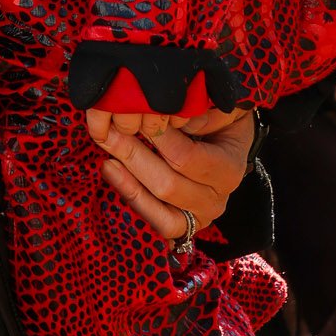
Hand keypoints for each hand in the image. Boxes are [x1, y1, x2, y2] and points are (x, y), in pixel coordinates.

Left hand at [91, 106, 255, 244]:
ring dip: (126, 174)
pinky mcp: (184, 225)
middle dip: (133, 154)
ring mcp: (200, 215)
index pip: (187, 158)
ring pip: (159, 202)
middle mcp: (217, 199)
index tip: (136, 114)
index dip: (159, 138)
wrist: (229, 147)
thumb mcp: (223, 110)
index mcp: (229, 169)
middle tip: (110, 129)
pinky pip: (157, 221)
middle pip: (168, 184)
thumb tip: (178, 120)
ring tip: (106, 146)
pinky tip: (110, 170)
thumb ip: (207, 113)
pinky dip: (132, 197)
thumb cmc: (223, 122)